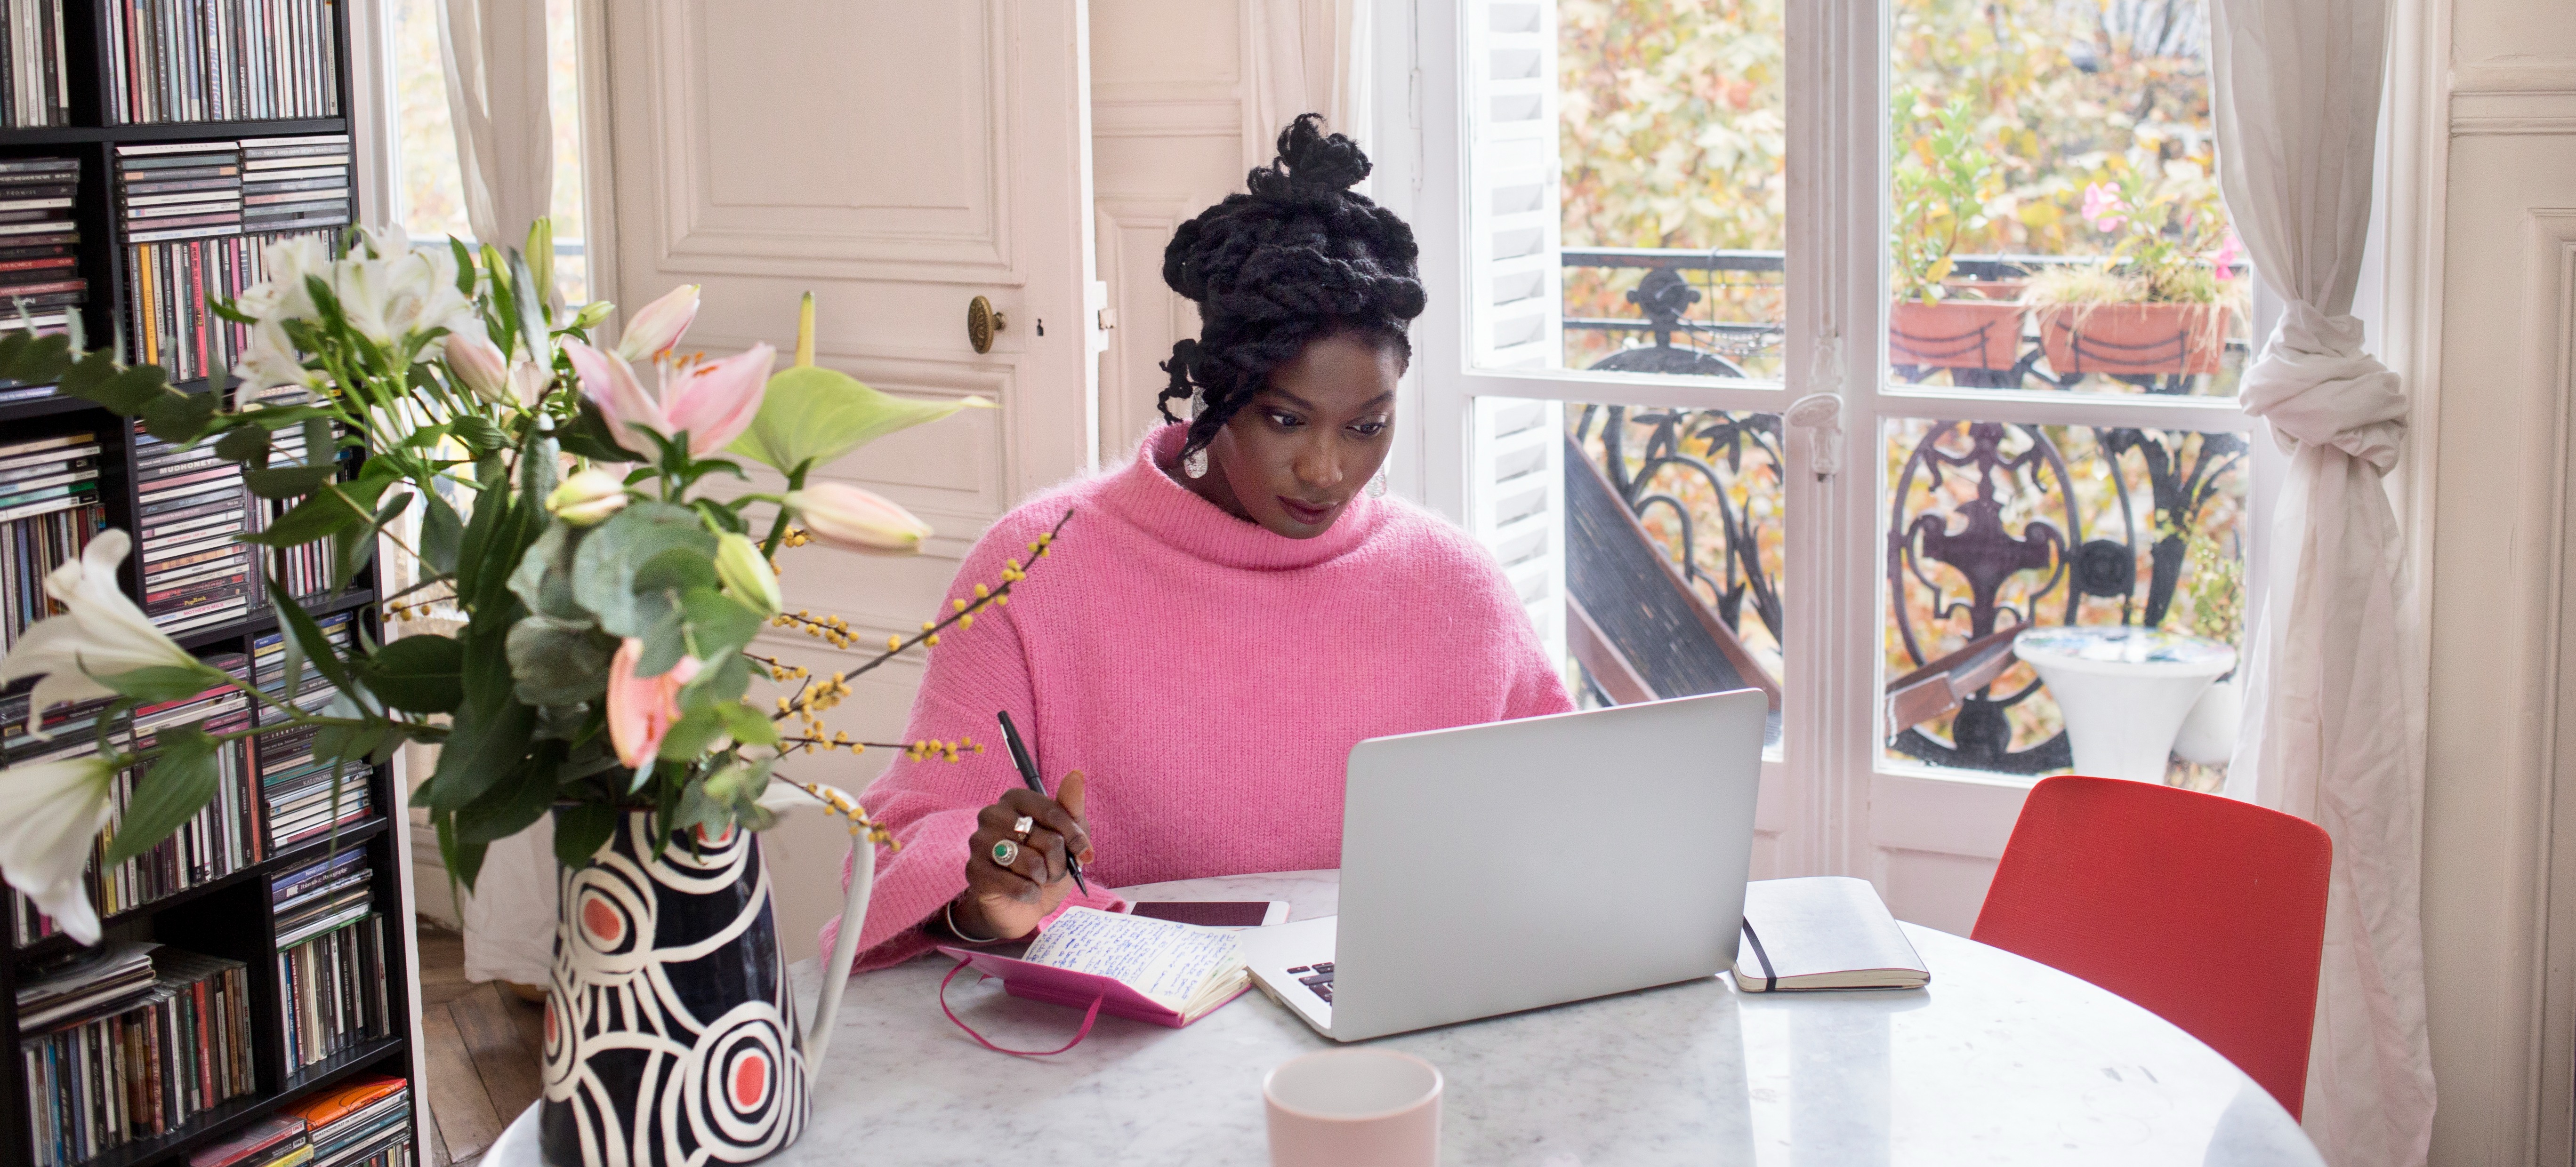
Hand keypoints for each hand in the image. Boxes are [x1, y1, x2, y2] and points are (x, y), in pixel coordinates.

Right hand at [951, 770, 1091, 941]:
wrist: (1023, 906)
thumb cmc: (1046, 865)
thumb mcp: (1067, 837)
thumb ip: (1072, 806)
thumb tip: (1077, 774)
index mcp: (1014, 799)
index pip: (1053, 812)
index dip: (1075, 836)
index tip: (1085, 852)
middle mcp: (992, 815)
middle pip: (1046, 839)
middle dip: (1059, 862)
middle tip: (1052, 870)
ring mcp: (979, 842)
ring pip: (1032, 862)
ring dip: (1044, 878)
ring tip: (1037, 880)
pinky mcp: (974, 872)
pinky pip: (1017, 884)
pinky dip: (1030, 893)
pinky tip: (1026, 892)